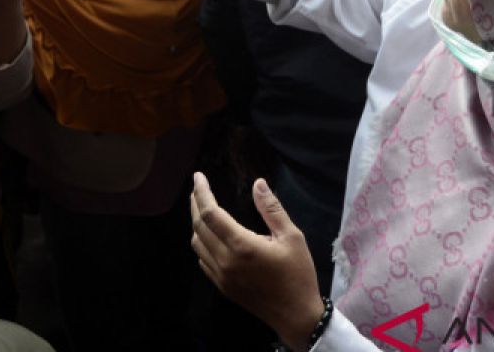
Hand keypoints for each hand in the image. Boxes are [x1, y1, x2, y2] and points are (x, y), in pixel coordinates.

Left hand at [191, 173, 325, 350]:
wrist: (296, 316)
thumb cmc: (298, 274)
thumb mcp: (292, 237)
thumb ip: (272, 209)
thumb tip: (258, 183)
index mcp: (241, 246)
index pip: (210, 213)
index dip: (201, 192)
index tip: (198, 176)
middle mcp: (225, 261)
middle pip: (198, 226)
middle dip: (195, 203)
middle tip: (198, 188)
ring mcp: (221, 276)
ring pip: (197, 244)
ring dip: (196, 223)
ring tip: (203, 208)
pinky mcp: (222, 287)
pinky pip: (202, 260)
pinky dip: (201, 243)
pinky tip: (209, 236)